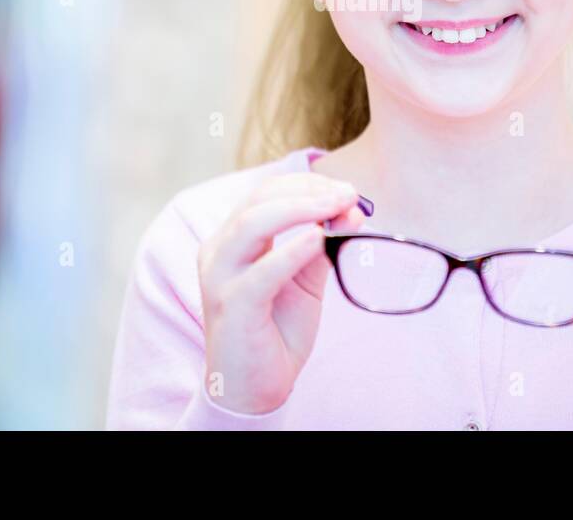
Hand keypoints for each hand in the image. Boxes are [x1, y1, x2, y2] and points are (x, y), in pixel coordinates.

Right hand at [197, 172, 366, 414]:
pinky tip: (319, 239)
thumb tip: (352, 209)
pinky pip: (262, 272)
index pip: (267, 193)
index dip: (308, 184)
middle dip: (308, 191)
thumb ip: (322, 245)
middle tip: (349, 194)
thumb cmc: (276, 330)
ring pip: (252, 225)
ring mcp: (221, 278)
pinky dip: (292, 251)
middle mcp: (220, 251)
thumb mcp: (305, 280)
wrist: (254, 388)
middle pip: (259, 200)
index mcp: (233, 239)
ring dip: (300, 209)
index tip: (347, 191)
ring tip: (338, 206)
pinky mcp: (232, 307)